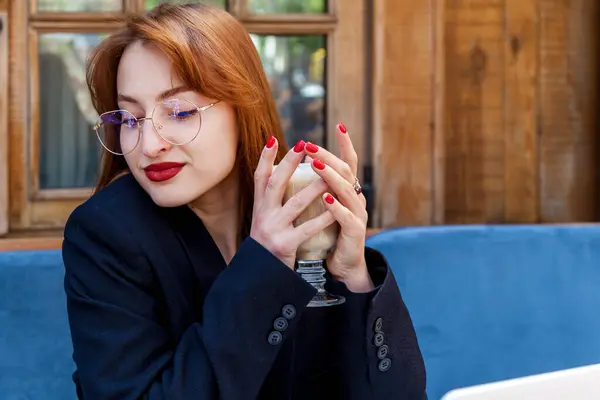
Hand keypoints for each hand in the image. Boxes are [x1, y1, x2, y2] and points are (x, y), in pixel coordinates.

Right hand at [250, 137, 335, 268]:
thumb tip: (283, 177)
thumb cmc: (269, 246)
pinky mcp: (284, 245)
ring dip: (313, 187)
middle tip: (302, 145)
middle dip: (289, 163)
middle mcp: (263, 216)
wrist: (261, 278)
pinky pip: (306, 229)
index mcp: (259, 208)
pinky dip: (321, 219)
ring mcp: (272, 230)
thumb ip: (272, 202)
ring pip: (295, 204)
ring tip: (327, 173)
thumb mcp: (265, 222)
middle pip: (275, 184)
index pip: (259, 178)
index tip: (273, 139)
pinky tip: (334, 209)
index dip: (265, 159)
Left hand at [304, 124, 373, 291]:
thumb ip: (319, 188)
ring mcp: (357, 214)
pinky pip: (346, 217)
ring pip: (347, 190)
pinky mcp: (354, 232)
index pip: (348, 162)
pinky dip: (335, 206)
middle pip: (346, 171)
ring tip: (316, 164)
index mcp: (348, 191)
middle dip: (328, 155)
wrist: (342, 265)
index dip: (345, 144)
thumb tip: (302, 165)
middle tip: (309, 145)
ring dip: (330, 176)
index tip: (339, 124)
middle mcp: (356, 198)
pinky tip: (326, 198)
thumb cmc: (330, 234)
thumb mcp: (324, 207)